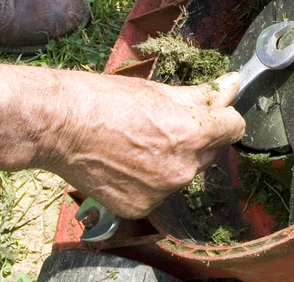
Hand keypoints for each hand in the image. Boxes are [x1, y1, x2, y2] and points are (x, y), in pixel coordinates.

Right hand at [42, 72, 244, 218]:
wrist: (59, 126)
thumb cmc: (104, 100)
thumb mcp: (160, 91)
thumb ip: (202, 95)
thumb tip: (233, 85)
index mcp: (192, 134)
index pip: (234, 127)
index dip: (223, 117)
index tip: (212, 113)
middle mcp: (182, 168)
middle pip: (209, 152)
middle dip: (195, 139)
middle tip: (162, 124)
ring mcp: (161, 192)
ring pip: (183, 173)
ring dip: (172, 160)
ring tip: (138, 142)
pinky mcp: (140, 207)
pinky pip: (158, 192)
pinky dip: (148, 180)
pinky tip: (125, 163)